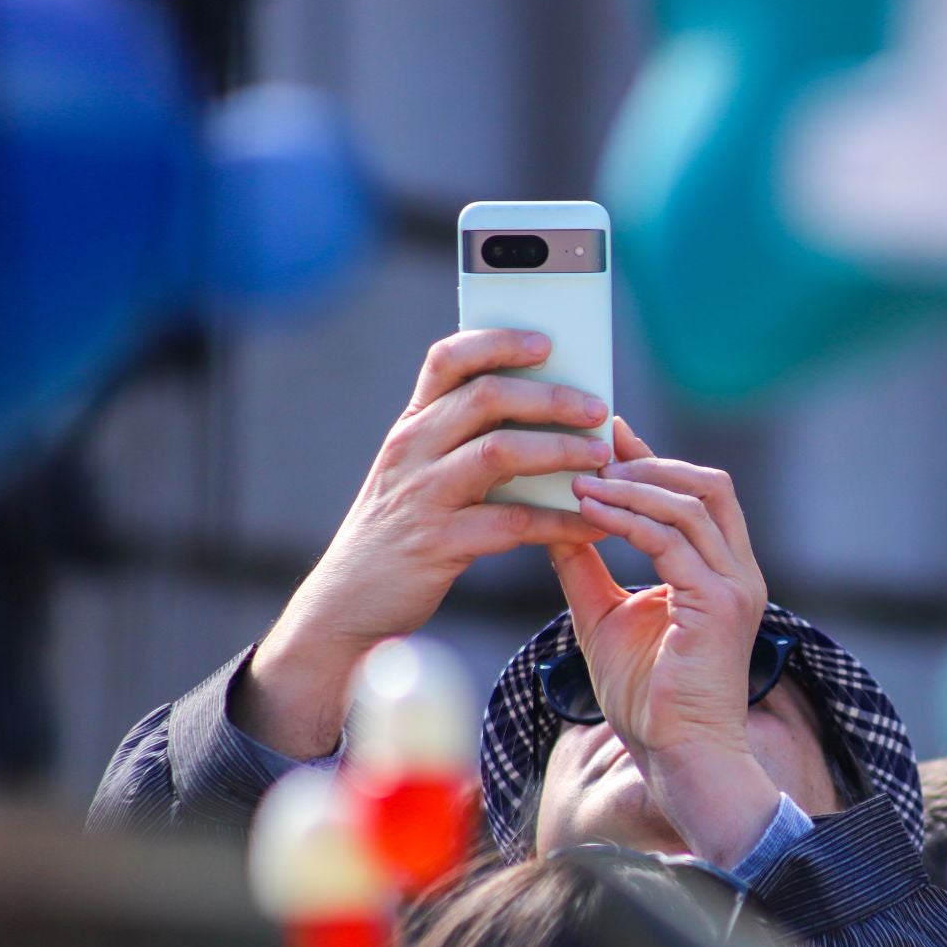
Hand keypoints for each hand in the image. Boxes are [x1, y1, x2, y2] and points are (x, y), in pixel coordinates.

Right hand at [235, 329, 610, 758]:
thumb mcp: (416, 477)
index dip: (498, 341)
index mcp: (411, 427)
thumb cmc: (399, 534)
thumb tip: (544, 417)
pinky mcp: (439, 543)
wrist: (346, 605)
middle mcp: (412, 450)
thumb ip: (462, 444)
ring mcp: (423, 495)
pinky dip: (560, 522)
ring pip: (500, 451)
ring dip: (559, 450)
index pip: (447, 359)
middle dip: (550, 398)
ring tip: (600, 457)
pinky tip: (592, 525)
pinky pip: (513, 523)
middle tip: (596, 408)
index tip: (546, 341)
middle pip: (486, 397)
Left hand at [549, 419, 781, 863]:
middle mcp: (738, 572)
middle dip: (648, 460)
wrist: (678, 757)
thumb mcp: (604, 617)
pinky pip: (673, 541)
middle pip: (707, 484)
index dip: (652, 458)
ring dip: (634, 485)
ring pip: (691, 503)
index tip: (605, 434)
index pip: (695, 494)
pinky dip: (631, 519)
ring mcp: (735, 586)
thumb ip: (585, 567)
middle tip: (591, 453)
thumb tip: (552, 519)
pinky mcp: (719, 605)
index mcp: (721, 572)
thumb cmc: (648, 700)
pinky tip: (591, 513)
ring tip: (583, 480)